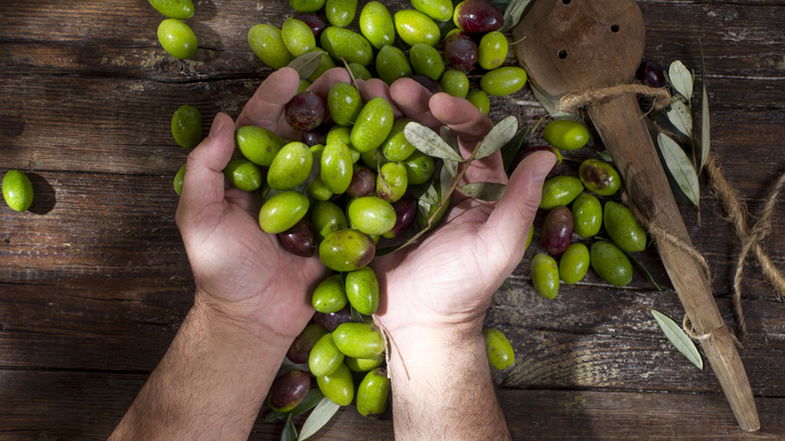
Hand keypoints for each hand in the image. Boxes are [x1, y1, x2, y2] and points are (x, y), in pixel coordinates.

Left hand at [175, 67, 349, 341]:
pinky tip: (392, 149)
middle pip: (307, 132)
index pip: (263, 125)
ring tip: (376, 103)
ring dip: (356, 127)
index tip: (293, 73)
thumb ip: (204, 171)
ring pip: (337, 156)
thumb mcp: (199, 219)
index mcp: (252, 173)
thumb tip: (222, 121)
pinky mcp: (340, 224)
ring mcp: (316, 201)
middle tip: (347, 77)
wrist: (256, 318)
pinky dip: (374, 173)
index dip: (276, 97)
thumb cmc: (221, 270)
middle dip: (326, 102)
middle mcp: (286, 181)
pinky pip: (359, 195)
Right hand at [373, 78, 556, 342]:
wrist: (420, 326)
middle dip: (414, 105)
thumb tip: (547, 154)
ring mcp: (411, 193)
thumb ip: (521, 202)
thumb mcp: (499, 246)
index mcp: (481, 185)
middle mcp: (447, 181)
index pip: (473, 135)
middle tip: (389, 87)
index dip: (458, 112)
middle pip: (432, 131)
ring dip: (383, 117)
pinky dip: (360, 149)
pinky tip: (343, 130)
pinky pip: (372, 171)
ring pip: (401, 144)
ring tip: (361, 94)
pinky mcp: (381, 207)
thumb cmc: (464, 289)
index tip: (436, 101)